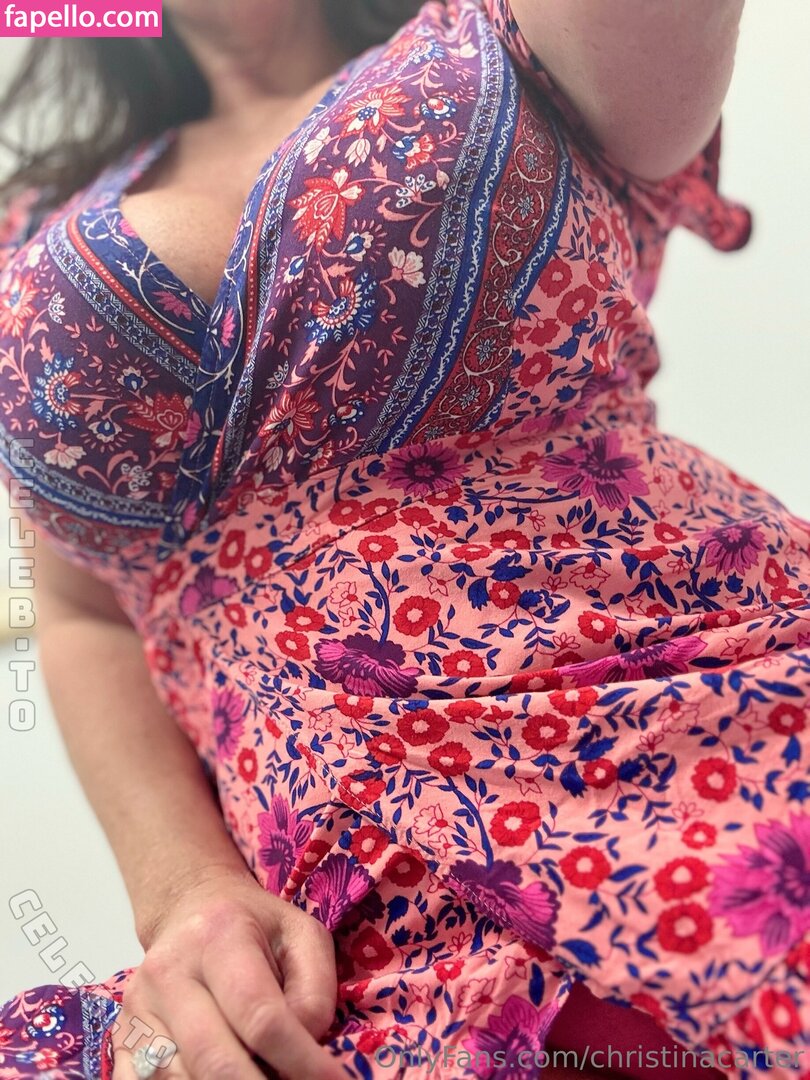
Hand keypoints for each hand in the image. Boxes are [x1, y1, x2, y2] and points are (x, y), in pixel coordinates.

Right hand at [111, 864, 345, 1079]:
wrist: (190, 907)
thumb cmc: (254, 925)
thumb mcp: (302, 936)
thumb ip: (315, 990)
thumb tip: (306, 1045)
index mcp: (220, 937)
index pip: (260, 1016)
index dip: (300, 1061)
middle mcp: (169, 972)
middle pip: (213, 1059)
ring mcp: (138, 1008)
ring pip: (177, 1079)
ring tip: (264, 1077)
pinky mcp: (122, 1038)